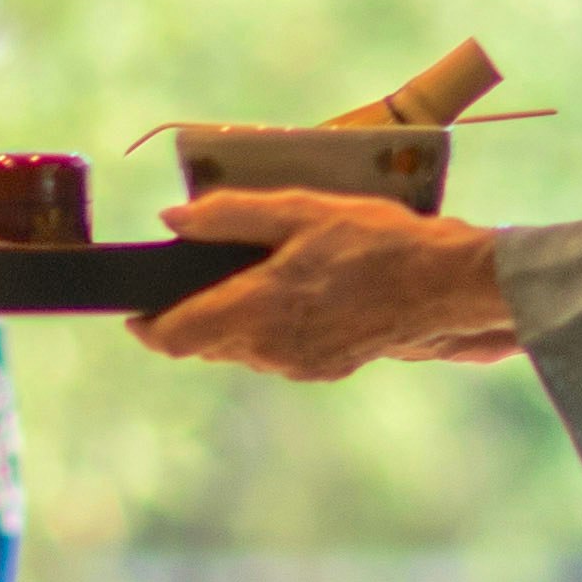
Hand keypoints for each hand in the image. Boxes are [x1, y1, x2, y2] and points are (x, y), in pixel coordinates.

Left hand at [138, 193, 522, 380]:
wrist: (446, 288)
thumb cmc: (376, 242)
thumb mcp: (300, 211)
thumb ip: (229, 216)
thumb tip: (172, 221)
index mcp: (255, 311)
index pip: (175, 338)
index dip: (147, 326)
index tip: (135, 308)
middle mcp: (269, 350)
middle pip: (204, 345)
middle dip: (191, 315)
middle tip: (197, 274)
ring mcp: (298, 366)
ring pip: (240, 350)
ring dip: (232, 320)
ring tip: (254, 274)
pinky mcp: (324, 369)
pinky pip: (275, 352)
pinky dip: (268, 327)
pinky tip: (296, 293)